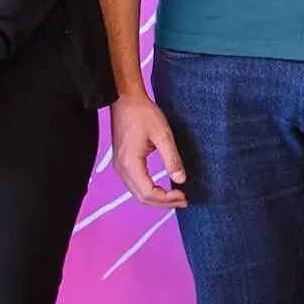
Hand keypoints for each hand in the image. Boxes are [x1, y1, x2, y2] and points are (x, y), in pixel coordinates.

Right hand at [111, 92, 187, 208]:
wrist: (124, 100)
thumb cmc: (143, 113)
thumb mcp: (163, 134)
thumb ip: (172, 158)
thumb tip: (181, 179)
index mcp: (130, 164)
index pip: (149, 192)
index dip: (167, 199)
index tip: (184, 195)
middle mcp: (122, 169)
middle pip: (142, 197)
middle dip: (163, 203)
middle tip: (183, 200)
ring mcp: (120, 167)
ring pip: (137, 193)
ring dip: (156, 198)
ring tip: (175, 197)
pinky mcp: (122, 162)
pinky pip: (134, 184)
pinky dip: (149, 190)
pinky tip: (161, 188)